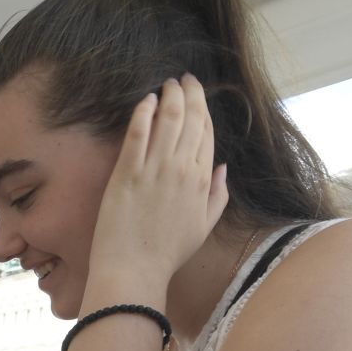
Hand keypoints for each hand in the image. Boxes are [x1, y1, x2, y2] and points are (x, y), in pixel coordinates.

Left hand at [86, 75, 229, 295]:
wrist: (134, 271)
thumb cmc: (167, 254)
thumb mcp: (204, 227)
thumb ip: (218, 196)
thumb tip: (224, 168)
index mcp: (203, 182)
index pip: (207, 134)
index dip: (203, 110)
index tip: (197, 95)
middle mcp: (182, 170)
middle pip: (191, 119)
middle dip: (190, 93)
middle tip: (184, 79)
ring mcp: (155, 170)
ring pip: (168, 120)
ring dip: (170, 96)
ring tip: (168, 83)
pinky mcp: (127, 174)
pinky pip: (138, 133)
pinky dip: (143, 112)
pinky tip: (145, 100)